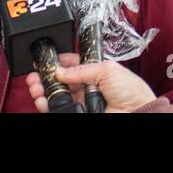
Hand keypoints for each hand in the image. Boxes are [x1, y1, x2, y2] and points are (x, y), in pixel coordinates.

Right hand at [26, 53, 156, 112]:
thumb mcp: (108, 69)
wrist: (137, 113)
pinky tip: (41, 99)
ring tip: (35, 86)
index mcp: (95, 71)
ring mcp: (82, 102)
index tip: (46, 59)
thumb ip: (82, 68)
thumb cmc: (131, 91)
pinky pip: (59, 109)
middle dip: (46, 75)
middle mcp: (87, 87)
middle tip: (36, 75)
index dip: (58, 61)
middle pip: (60, 79)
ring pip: (57, 95)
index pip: (72, 64)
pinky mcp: (79, 113)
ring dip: (43, 89)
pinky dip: (47, 105)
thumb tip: (61, 70)